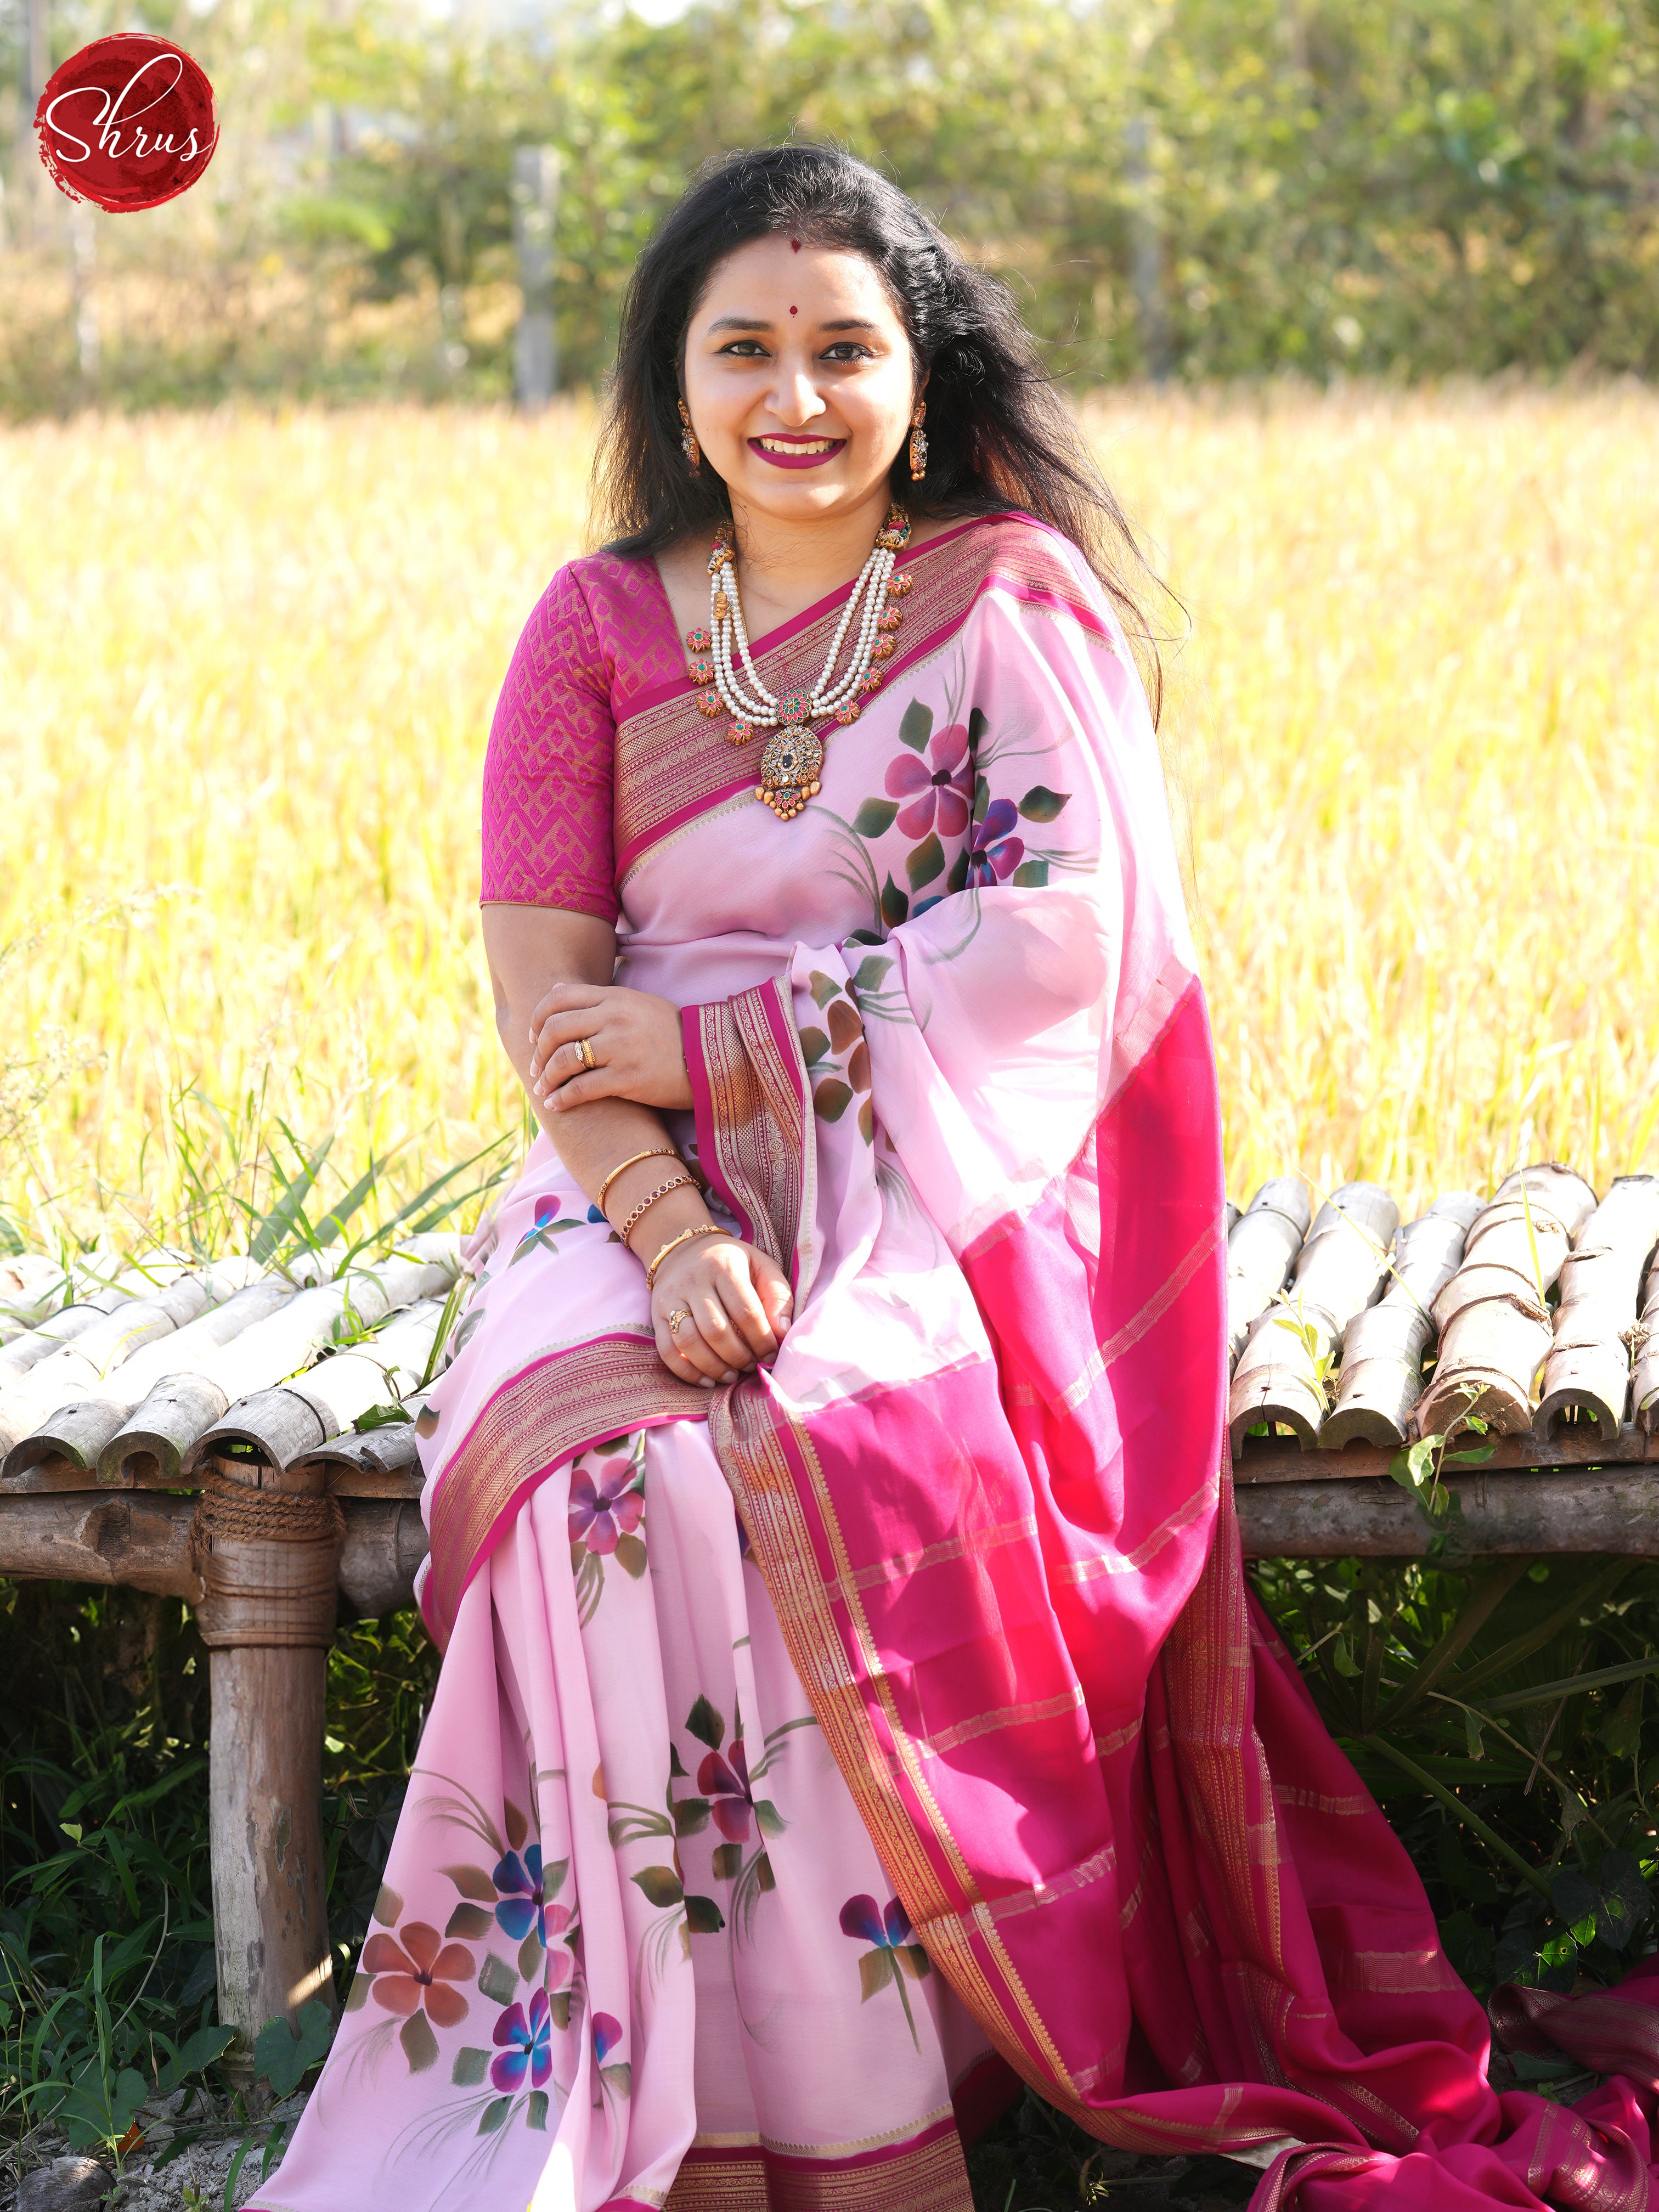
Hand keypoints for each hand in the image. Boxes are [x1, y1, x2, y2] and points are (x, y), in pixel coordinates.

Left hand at [529, 981, 692, 1114]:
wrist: (712, 1059)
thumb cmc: (673, 1033)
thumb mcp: (637, 1004)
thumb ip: (599, 998)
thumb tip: (557, 989)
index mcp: (615, 997)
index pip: (558, 999)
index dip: (538, 1018)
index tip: (535, 1037)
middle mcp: (614, 1018)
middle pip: (555, 1029)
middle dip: (538, 1053)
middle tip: (536, 1068)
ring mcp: (621, 1047)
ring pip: (564, 1060)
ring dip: (547, 1078)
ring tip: (545, 1090)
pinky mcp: (627, 1078)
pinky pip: (581, 1089)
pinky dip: (562, 1099)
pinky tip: (556, 1105)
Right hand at [651, 1235, 792, 1386]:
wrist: (682, 1250)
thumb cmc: (731, 1263)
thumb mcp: (761, 1265)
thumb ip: (777, 1295)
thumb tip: (783, 1331)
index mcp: (724, 1266)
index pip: (746, 1311)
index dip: (762, 1339)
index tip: (771, 1355)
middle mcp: (694, 1281)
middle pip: (716, 1329)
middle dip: (738, 1356)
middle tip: (751, 1366)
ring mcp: (671, 1298)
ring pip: (689, 1341)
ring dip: (713, 1366)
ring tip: (731, 1375)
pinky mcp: (655, 1315)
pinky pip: (667, 1350)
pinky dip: (686, 1371)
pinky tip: (707, 1379)